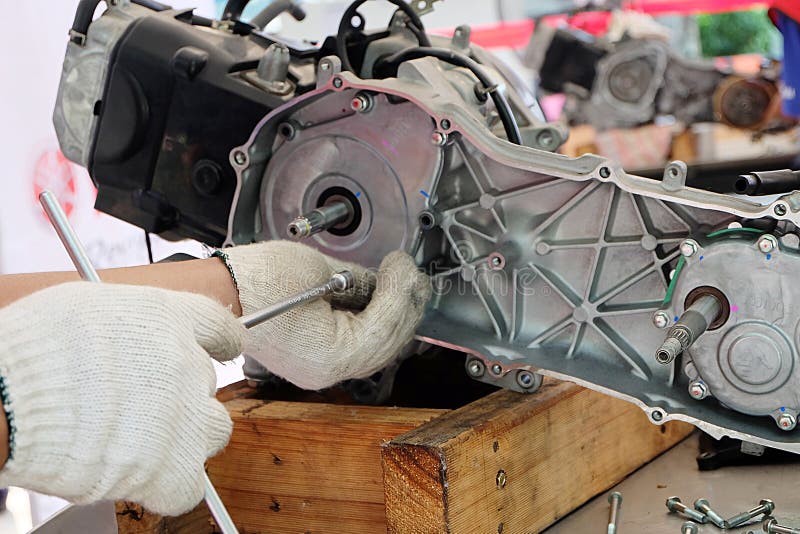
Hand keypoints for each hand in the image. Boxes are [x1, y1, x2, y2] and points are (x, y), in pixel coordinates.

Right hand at [0, 282, 243, 515]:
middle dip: (182, 392)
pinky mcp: (168, 469)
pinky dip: (171, 485)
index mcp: (169, 319)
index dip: (221, 341)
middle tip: (145, 401)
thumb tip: (133, 333)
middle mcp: (186, 365)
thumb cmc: (31, 350)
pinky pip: (189, 485)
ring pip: (214, 431)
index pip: (221, 327)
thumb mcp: (85, 304)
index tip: (223, 348)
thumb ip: (130, 321)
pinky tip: (146, 476)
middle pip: (210, 382)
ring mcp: (183, 418)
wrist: (5, 400)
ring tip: (148, 439)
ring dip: (188, 436)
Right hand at [222, 241, 430, 389]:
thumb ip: (359, 282)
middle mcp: (328, 371)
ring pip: (375, 348)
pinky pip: (356, 346)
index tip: (405, 264)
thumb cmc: (255, 281)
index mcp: (330, 355)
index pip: (384, 325)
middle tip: (411, 273)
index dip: (401, 290)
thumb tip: (384, 282)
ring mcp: (320, 370)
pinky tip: (379, 300)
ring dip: (393, 315)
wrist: (216, 294)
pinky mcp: (314, 360)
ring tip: (401, 284)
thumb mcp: (319, 272)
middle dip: (405, 305)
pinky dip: (372, 324)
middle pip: (386, 343)